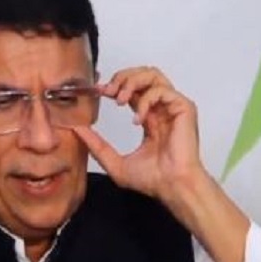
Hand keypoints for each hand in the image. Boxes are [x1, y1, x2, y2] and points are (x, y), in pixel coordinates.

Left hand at [73, 67, 203, 203]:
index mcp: (148, 118)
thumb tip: (76, 130)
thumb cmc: (152, 180)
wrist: (172, 187)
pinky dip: (145, 100)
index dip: (115, 85)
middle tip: (108, 91)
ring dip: (132, 82)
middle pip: (143, 74)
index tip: (98, 91)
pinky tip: (139, 119)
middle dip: (122, 77)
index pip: (132, 90)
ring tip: (120, 99)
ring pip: (153, 74)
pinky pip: (162, 90)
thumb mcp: (114, 161)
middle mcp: (161, 109)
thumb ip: (96, 145)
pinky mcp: (183, 108)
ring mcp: (173, 107)